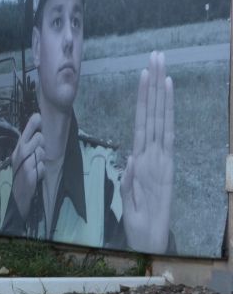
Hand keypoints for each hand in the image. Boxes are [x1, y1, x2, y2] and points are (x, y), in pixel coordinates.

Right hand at [9, 112, 43, 217]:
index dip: (32, 124)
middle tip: (36, 153)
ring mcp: (24, 163)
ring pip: (42, 152)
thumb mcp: (23, 156)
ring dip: (41, 160)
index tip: (38, 116)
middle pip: (38, 138)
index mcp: (18, 148)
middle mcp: (19, 153)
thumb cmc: (22, 171)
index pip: (25, 132)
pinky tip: (35, 174)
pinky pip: (42, 166)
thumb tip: (38, 130)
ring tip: (35, 165)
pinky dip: (41, 171)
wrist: (19, 191)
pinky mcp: (29, 173)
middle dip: (41, 145)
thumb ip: (29, 143)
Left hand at [122, 51, 173, 252]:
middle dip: (154, 83)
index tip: (143, 73)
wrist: (149, 238)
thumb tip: (130, 156)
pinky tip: (166, 89)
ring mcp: (160, 155)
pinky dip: (166, 109)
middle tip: (156, 54)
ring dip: (159, 88)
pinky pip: (165, 131)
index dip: (143, 97)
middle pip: (153, 111)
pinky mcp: (166, 162)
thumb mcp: (127, 195)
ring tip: (160, 64)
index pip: (142, 120)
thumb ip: (127, 176)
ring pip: (159, 115)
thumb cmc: (139, 219)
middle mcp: (153, 151)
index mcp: (143, 157)